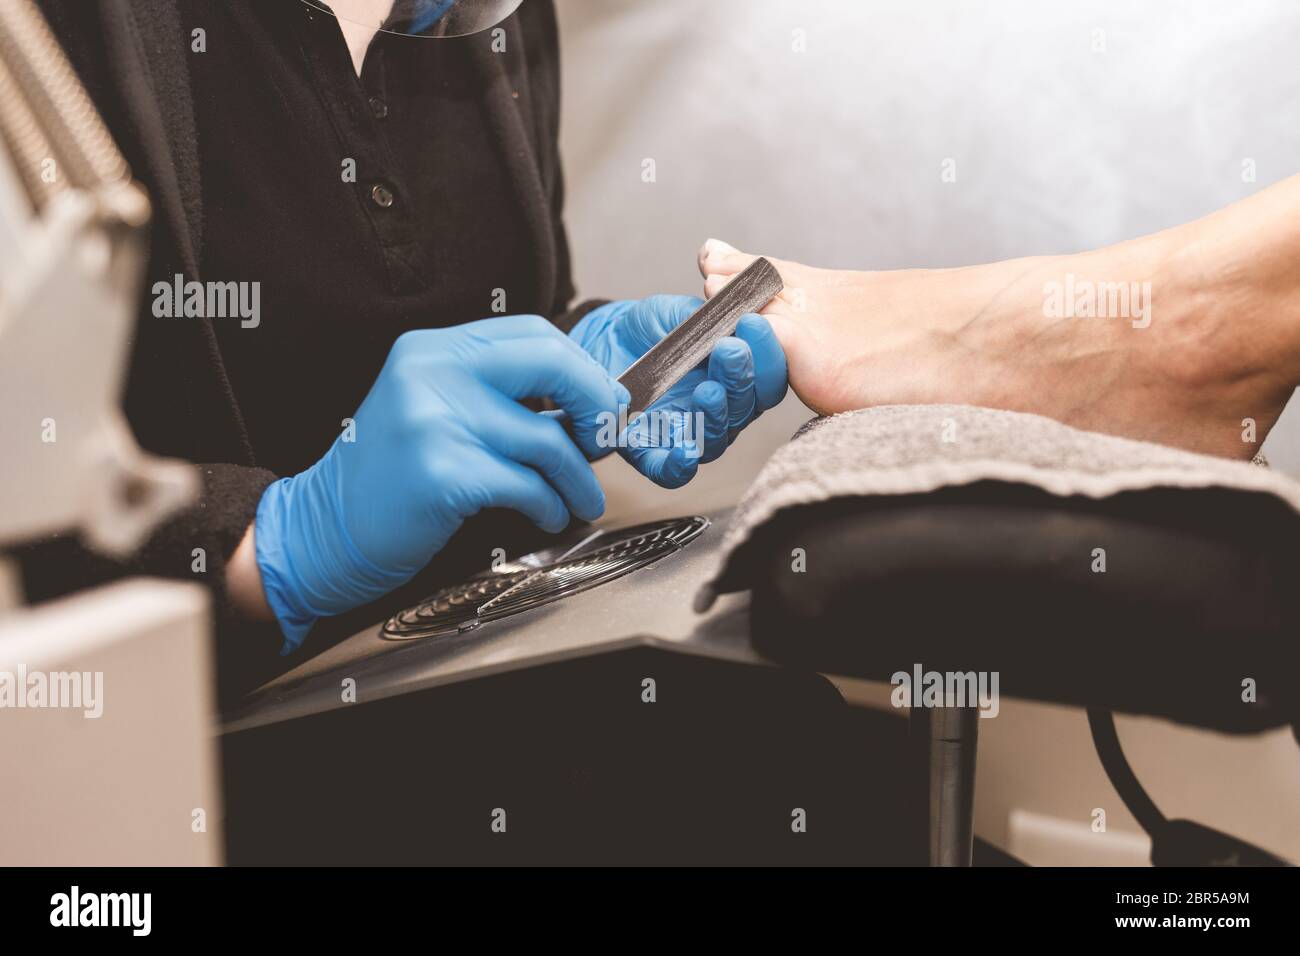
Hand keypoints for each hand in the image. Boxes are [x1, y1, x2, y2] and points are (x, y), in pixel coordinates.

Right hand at [254, 315, 628, 651]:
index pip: (532, 332)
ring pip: (548, 439)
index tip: (602, 402)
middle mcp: (431, 373)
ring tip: (579, 499)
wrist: (325, 530)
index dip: (582, 368)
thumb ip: (494, 394)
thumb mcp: (433, 410)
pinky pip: (528, 485)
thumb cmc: (391, 479)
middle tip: (605, 440)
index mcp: (432, 349)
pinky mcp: (443, 474)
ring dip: (577, 478)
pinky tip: (547, 515)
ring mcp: (435, 422)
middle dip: (597, 405)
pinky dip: (550, 505)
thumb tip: (584, 403)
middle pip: (552, 364)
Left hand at [570, 295, 786, 486]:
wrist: (604, 341)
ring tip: (708, 390)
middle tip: (730, 350)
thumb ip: (708, 316)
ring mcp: (689, 433)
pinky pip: (672, 472)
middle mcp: (722, 411)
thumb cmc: (650, 328)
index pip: (767, 377)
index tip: (754, 324)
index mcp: (738, 377)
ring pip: (717, 438)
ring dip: (716, 415)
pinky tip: (683, 452)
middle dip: (742, 378)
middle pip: (746, 408)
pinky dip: (680, 466)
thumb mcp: (679, 312)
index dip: (768, 354)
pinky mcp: (652, 452)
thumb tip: (736, 312)